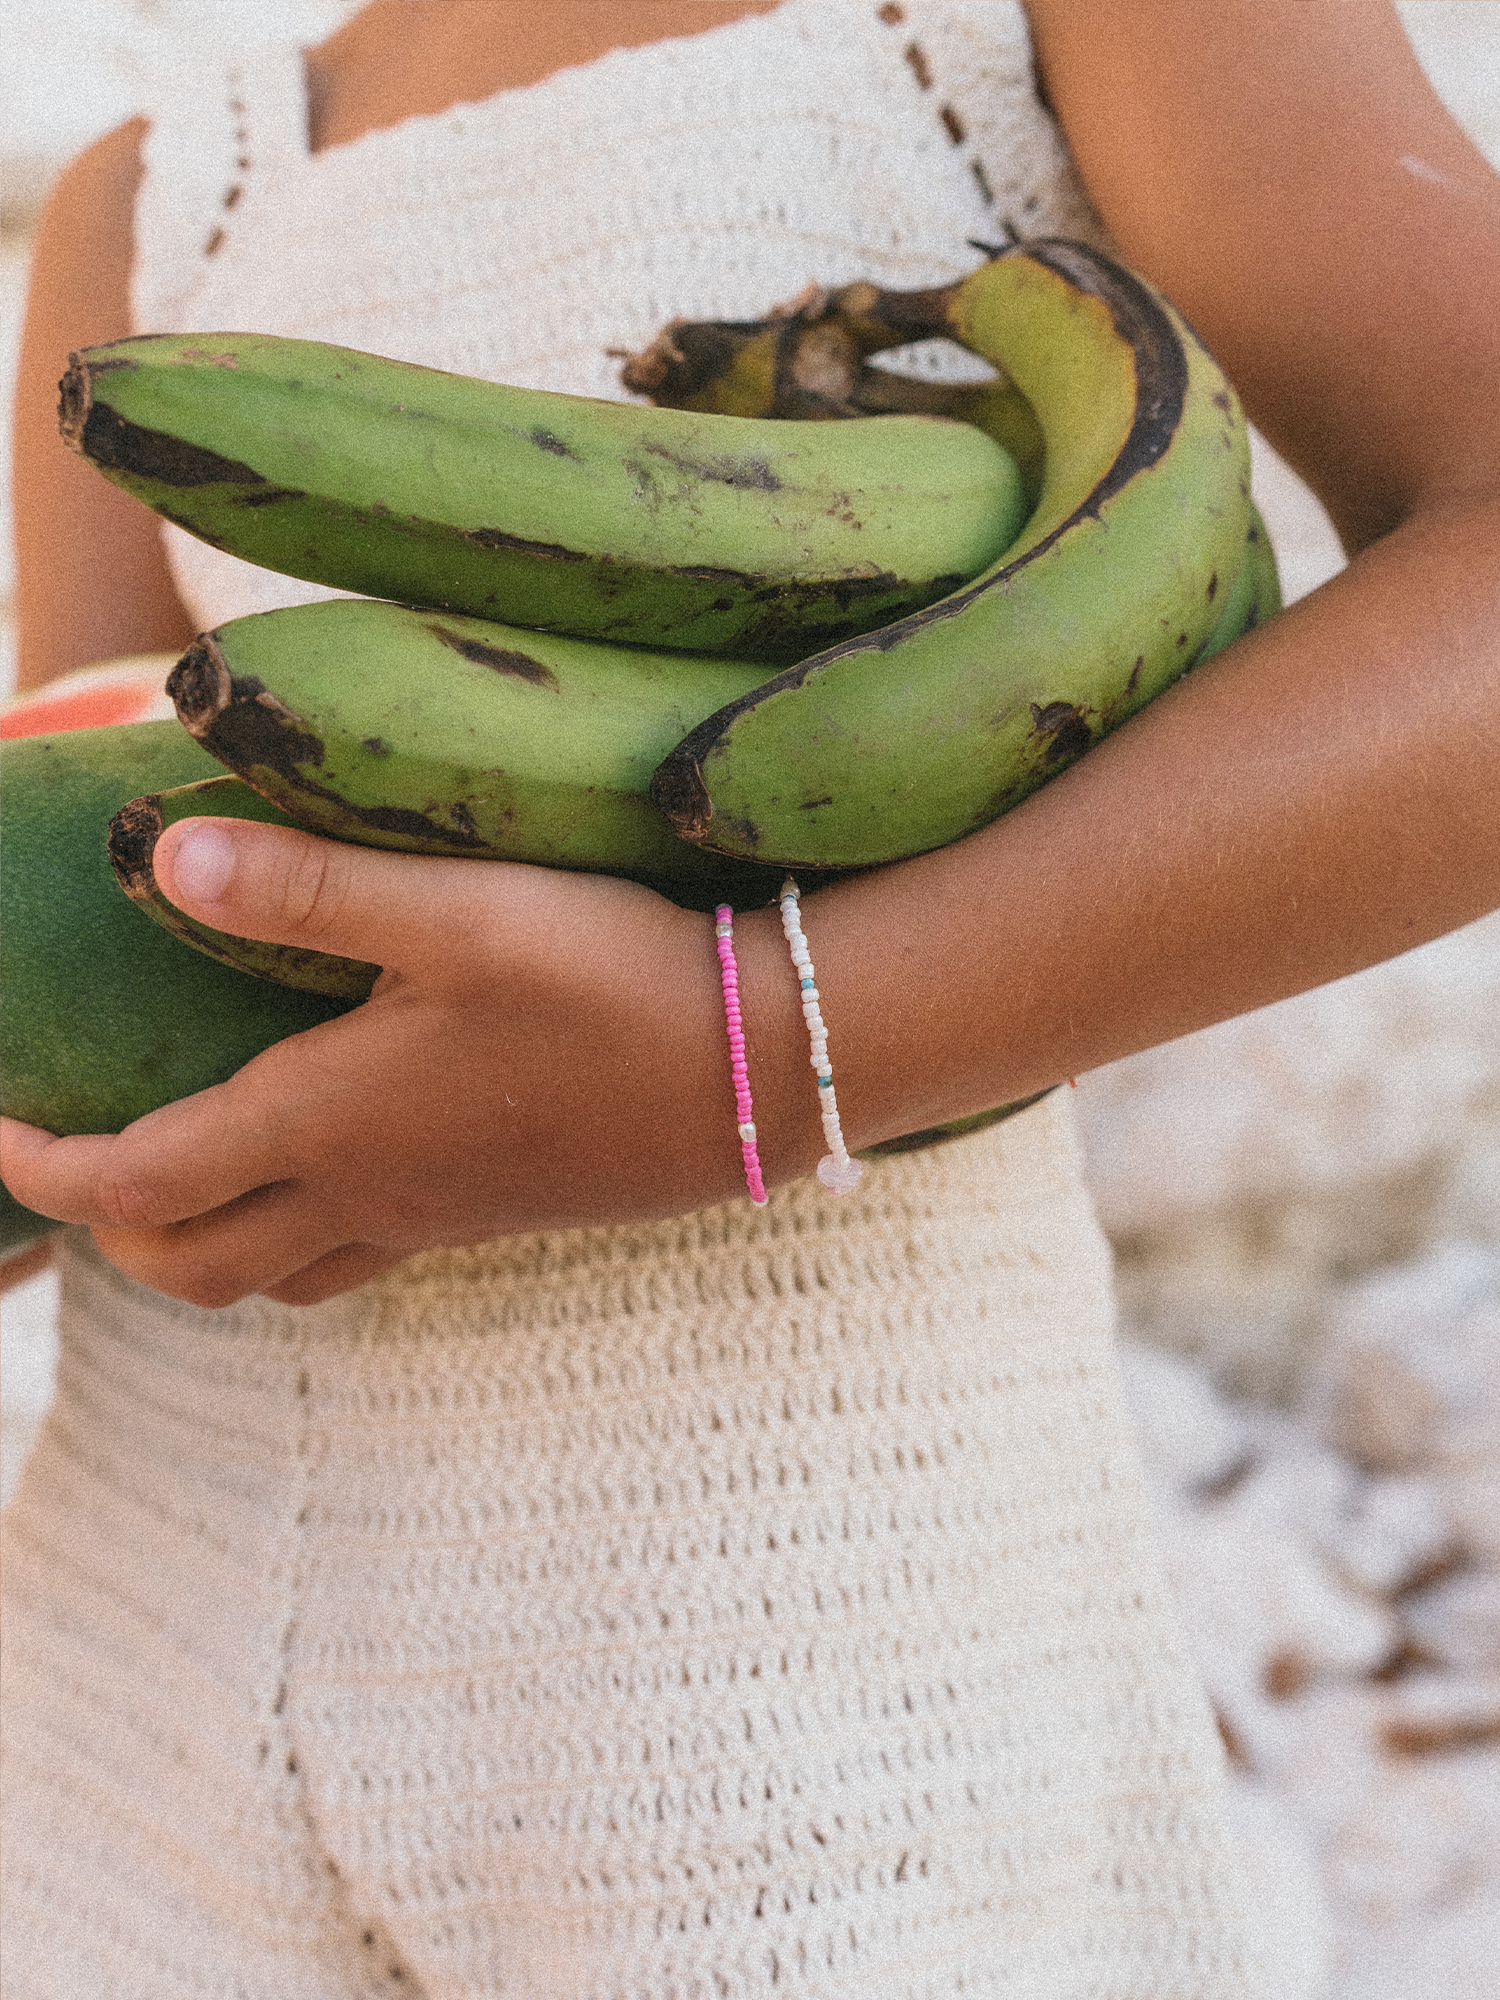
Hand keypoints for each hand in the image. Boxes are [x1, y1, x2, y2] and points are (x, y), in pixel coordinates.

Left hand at [0, 820, 809, 1306]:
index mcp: (331, 1122)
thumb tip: (159, 858)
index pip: (136, 1182)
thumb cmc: (611, 979)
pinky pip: (359, 1255)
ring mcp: (437, 1214)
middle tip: (75, 1152)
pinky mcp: (497, 1211)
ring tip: (184, 1164)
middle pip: (191, 1266)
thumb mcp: (456, 910)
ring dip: (199, 1242)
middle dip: (109, 1231)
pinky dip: (297, 1232)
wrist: (768, 1066)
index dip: (40, 1167)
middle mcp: (370, 1189)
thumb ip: (304, 887)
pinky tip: (332, 1153)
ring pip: (274, 1277)